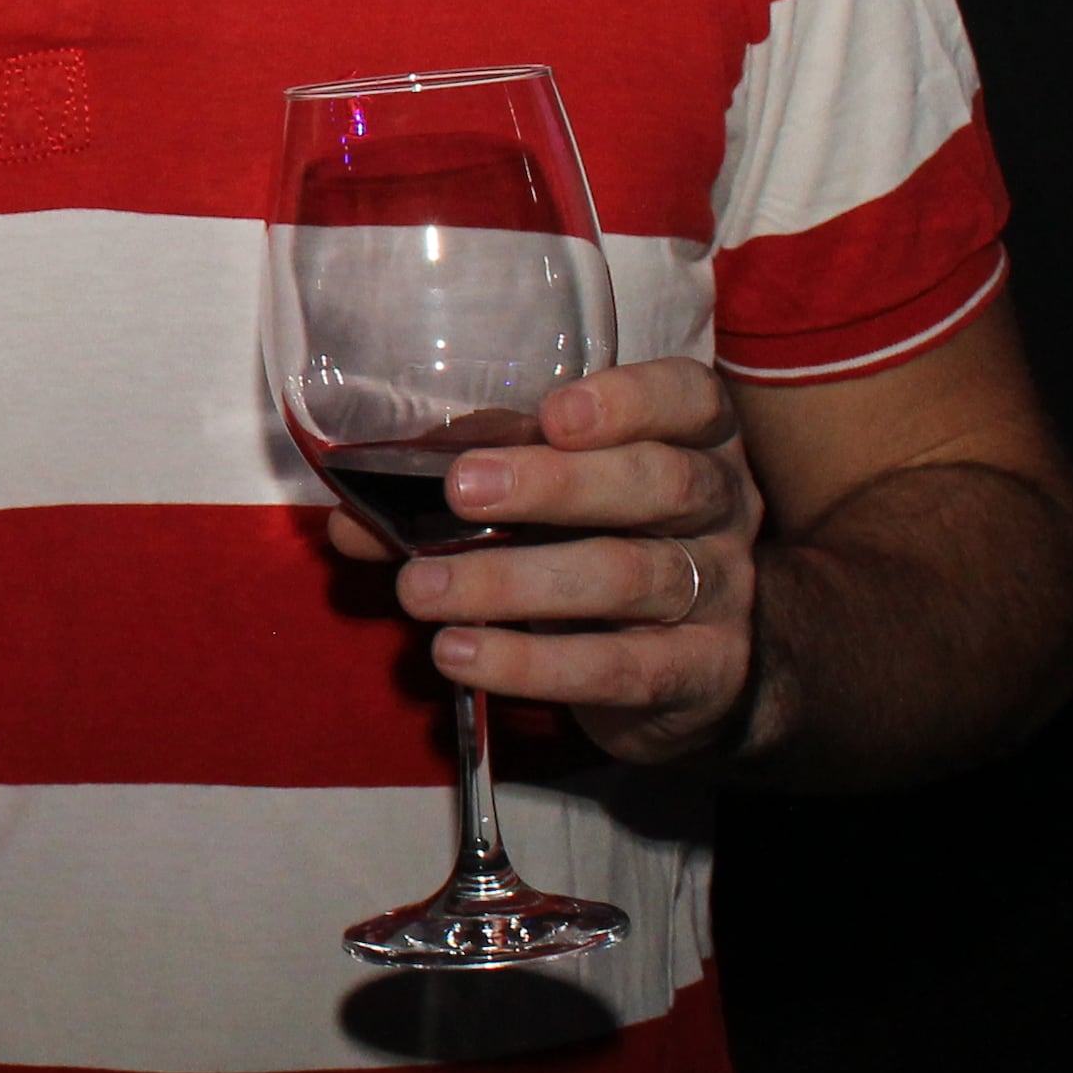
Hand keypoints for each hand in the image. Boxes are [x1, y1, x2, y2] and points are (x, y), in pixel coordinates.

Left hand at [324, 355, 760, 768]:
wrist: (691, 670)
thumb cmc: (597, 548)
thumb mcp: (544, 507)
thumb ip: (456, 497)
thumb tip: (350, 516)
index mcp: (691, 439)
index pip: (686, 398)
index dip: (628, 400)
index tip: (552, 413)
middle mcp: (721, 507)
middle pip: (660, 482)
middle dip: (557, 484)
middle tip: (463, 490)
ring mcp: (720, 592)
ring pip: (629, 576)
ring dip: (513, 582)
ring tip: (421, 588)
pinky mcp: (702, 674)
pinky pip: (620, 667)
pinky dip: (532, 663)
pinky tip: (462, 653)